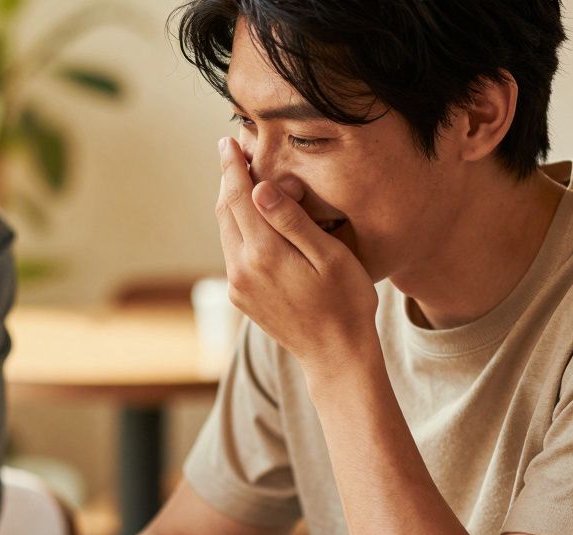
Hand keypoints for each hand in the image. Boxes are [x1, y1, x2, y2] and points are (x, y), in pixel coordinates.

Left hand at [216, 137, 378, 370]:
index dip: (232, 166)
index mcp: (263, 254)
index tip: (227, 141)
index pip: (239, 197)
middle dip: (228, 180)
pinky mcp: (241, 297)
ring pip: (227, 232)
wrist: (336, 355)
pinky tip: (254, 219)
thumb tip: (259, 189)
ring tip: (244, 179)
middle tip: (233, 152)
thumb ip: (292, 221)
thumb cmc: (346, 302)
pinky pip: (233, 252)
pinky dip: (239, 228)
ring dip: (233, 204)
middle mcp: (241, 270)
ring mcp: (238, 286)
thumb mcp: (330, 256)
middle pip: (225, 212)